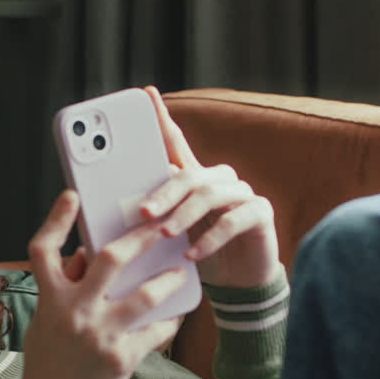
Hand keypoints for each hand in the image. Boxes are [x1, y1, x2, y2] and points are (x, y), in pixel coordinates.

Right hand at [4, 191, 184, 378]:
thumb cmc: (47, 369)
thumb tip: (85, 256)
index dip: (56, 220)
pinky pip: (154, 331)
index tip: (71, 196)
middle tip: (161, 224)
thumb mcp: (46, 325)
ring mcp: (98, 336)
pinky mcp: (120, 360)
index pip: (44, 250)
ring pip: (144, 294)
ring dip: (168, 279)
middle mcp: (73, 312)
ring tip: (181, 272)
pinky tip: (178, 315)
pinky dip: (168, 321)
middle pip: (109, 258)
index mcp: (49, 300)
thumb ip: (64, 290)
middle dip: (140, 237)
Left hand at [140, 86, 280, 287]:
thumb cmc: (198, 254)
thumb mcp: (171, 234)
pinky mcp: (261, 214)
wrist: (236, 284)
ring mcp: (243, 194)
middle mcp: (220, 180)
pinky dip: (210, 238)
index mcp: (195, 179)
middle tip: (144, 213)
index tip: (147, 93)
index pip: (176, 143)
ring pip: (211, 194)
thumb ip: (154, 216)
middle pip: (190, 174)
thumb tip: (118, 207)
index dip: (162, 118)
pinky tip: (193, 254)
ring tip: (165, 235)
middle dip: (164, 193)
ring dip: (184, 216)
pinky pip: (233, 220)